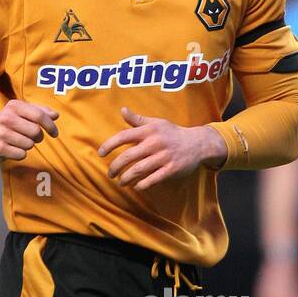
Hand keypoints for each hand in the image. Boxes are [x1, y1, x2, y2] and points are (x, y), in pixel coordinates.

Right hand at [0, 100, 58, 161]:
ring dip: (29, 145)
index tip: (54, 133)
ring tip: (21, 141)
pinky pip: (21, 154)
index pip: (39, 115)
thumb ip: (42, 111)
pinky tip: (14, 148)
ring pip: (29, 144)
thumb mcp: (25, 112)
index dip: (50, 125)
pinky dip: (21, 154)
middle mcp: (5, 118)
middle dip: (38, 137)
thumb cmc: (12, 123)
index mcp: (14, 106)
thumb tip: (55, 115)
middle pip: (35, 131)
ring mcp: (0, 133)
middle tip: (33, 137)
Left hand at [98, 107, 226, 188]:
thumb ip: (138, 119)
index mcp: (148, 130)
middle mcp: (154, 143)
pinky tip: (136, 186)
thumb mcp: (156, 122)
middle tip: (110, 174)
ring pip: (138, 170)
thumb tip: (122, 110)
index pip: (123, 136)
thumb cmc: (172, 133)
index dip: (109, 145)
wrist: (197, 143)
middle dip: (115, 167)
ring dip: (126, 178)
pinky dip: (142, 184)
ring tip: (121, 182)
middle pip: (128, 157)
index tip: (100, 153)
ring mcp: (163, 157)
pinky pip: (153, 179)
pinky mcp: (171, 169)